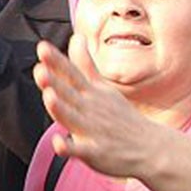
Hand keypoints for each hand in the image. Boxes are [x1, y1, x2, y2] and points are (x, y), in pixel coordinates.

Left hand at [33, 37, 163, 180]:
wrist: (150, 148)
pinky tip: (59, 143)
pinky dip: (69, 148)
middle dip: (55, 82)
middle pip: (70, 94)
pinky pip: (80, 151)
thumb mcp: (103, 88)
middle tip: (40, 69)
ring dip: (61, 108)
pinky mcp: (95, 153)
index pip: (72, 74)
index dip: (56, 62)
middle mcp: (90, 109)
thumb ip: (84, 64)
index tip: (42, 48)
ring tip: (49, 96)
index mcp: (91, 93)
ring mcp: (93, 131)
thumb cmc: (121, 117)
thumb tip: (75, 37)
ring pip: (73, 118)